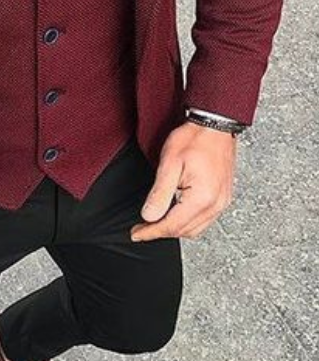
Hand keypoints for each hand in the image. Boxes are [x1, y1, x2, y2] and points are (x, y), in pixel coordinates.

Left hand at [130, 121, 237, 241]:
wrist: (215, 125)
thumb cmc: (194, 139)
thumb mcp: (169, 164)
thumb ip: (159, 194)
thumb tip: (149, 216)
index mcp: (202, 198)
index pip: (172, 226)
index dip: (151, 232)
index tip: (136, 234)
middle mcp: (216, 204)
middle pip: (184, 231)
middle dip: (160, 232)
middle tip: (142, 228)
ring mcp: (222, 202)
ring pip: (195, 229)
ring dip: (175, 228)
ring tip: (156, 222)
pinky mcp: (223, 198)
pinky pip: (205, 220)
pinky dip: (188, 222)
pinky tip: (176, 214)